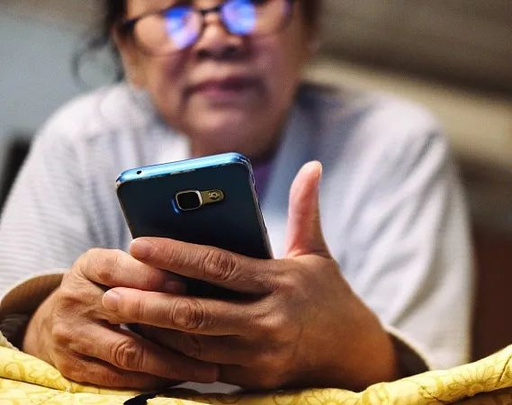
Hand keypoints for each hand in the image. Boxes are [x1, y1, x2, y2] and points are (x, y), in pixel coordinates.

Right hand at [23, 249, 219, 388]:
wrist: (60, 317)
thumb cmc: (110, 286)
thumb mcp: (122, 265)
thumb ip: (151, 266)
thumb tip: (200, 272)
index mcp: (88, 266)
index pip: (117, 268)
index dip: (151, 277)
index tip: (185, 285)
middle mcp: (74, 299)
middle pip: (126, 313)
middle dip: (172, 323)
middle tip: (214, 332)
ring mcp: (70, 335)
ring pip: (128, 352)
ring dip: (172, 363)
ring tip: (207, 368)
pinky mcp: (72, 367)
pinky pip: (118, 379)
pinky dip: (153, 380)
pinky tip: (181, 378)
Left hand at [102, 162, 400, 389]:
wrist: (352, 352)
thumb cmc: (327, 294)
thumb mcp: (316, 252)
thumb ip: (307, 209)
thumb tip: (312, 166)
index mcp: (281, 282)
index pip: (220, 266)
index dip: (176, 255)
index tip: (138, 244)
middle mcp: (269, 320)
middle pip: (197, 313)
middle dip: (149, 304)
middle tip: (110, 294)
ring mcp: (260, 354)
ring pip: (194, 344)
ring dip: (153, 330)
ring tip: (118, 314)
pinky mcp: (253, 378)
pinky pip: (203, 365)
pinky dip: (172, 352)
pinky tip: (145, 338)